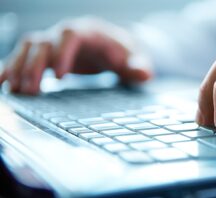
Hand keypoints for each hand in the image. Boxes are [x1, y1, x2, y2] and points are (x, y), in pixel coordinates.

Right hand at [0, 17, 151, 93]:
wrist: (117, 48)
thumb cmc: (126, 53)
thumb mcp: (137, 59)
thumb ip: (139, 67)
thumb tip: (144, 74)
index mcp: (90, 32)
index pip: (70, 34)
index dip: (62, 52)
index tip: (60, 77)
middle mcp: (68, 34)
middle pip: (43, 41)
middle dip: (34, 64)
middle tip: (31, 90)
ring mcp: (56, 42)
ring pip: (28, 47)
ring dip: (18, 67)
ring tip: (14, 90)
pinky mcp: (48, 54)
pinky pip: (24, 56)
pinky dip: (11, 68)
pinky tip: (2, 83)